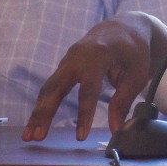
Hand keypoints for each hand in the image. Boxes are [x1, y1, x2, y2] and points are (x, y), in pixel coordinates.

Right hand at [22, 12, 166, 141]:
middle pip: (57, 86)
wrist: (124, 28)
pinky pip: (50, 87)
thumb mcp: (137, 74)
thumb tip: (115, 129)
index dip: (84, 113)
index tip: (81, 137)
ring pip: (48, 88)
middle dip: (45, 112)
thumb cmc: (133, 52)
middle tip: (37, 137)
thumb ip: (124, 100)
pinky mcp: (64, 66)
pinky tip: (35, 124)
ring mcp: (68, 60)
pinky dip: (42, 105)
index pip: (89, 89)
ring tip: (29, 136)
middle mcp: (78, 56)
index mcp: (99, 56)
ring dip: (38, 112)